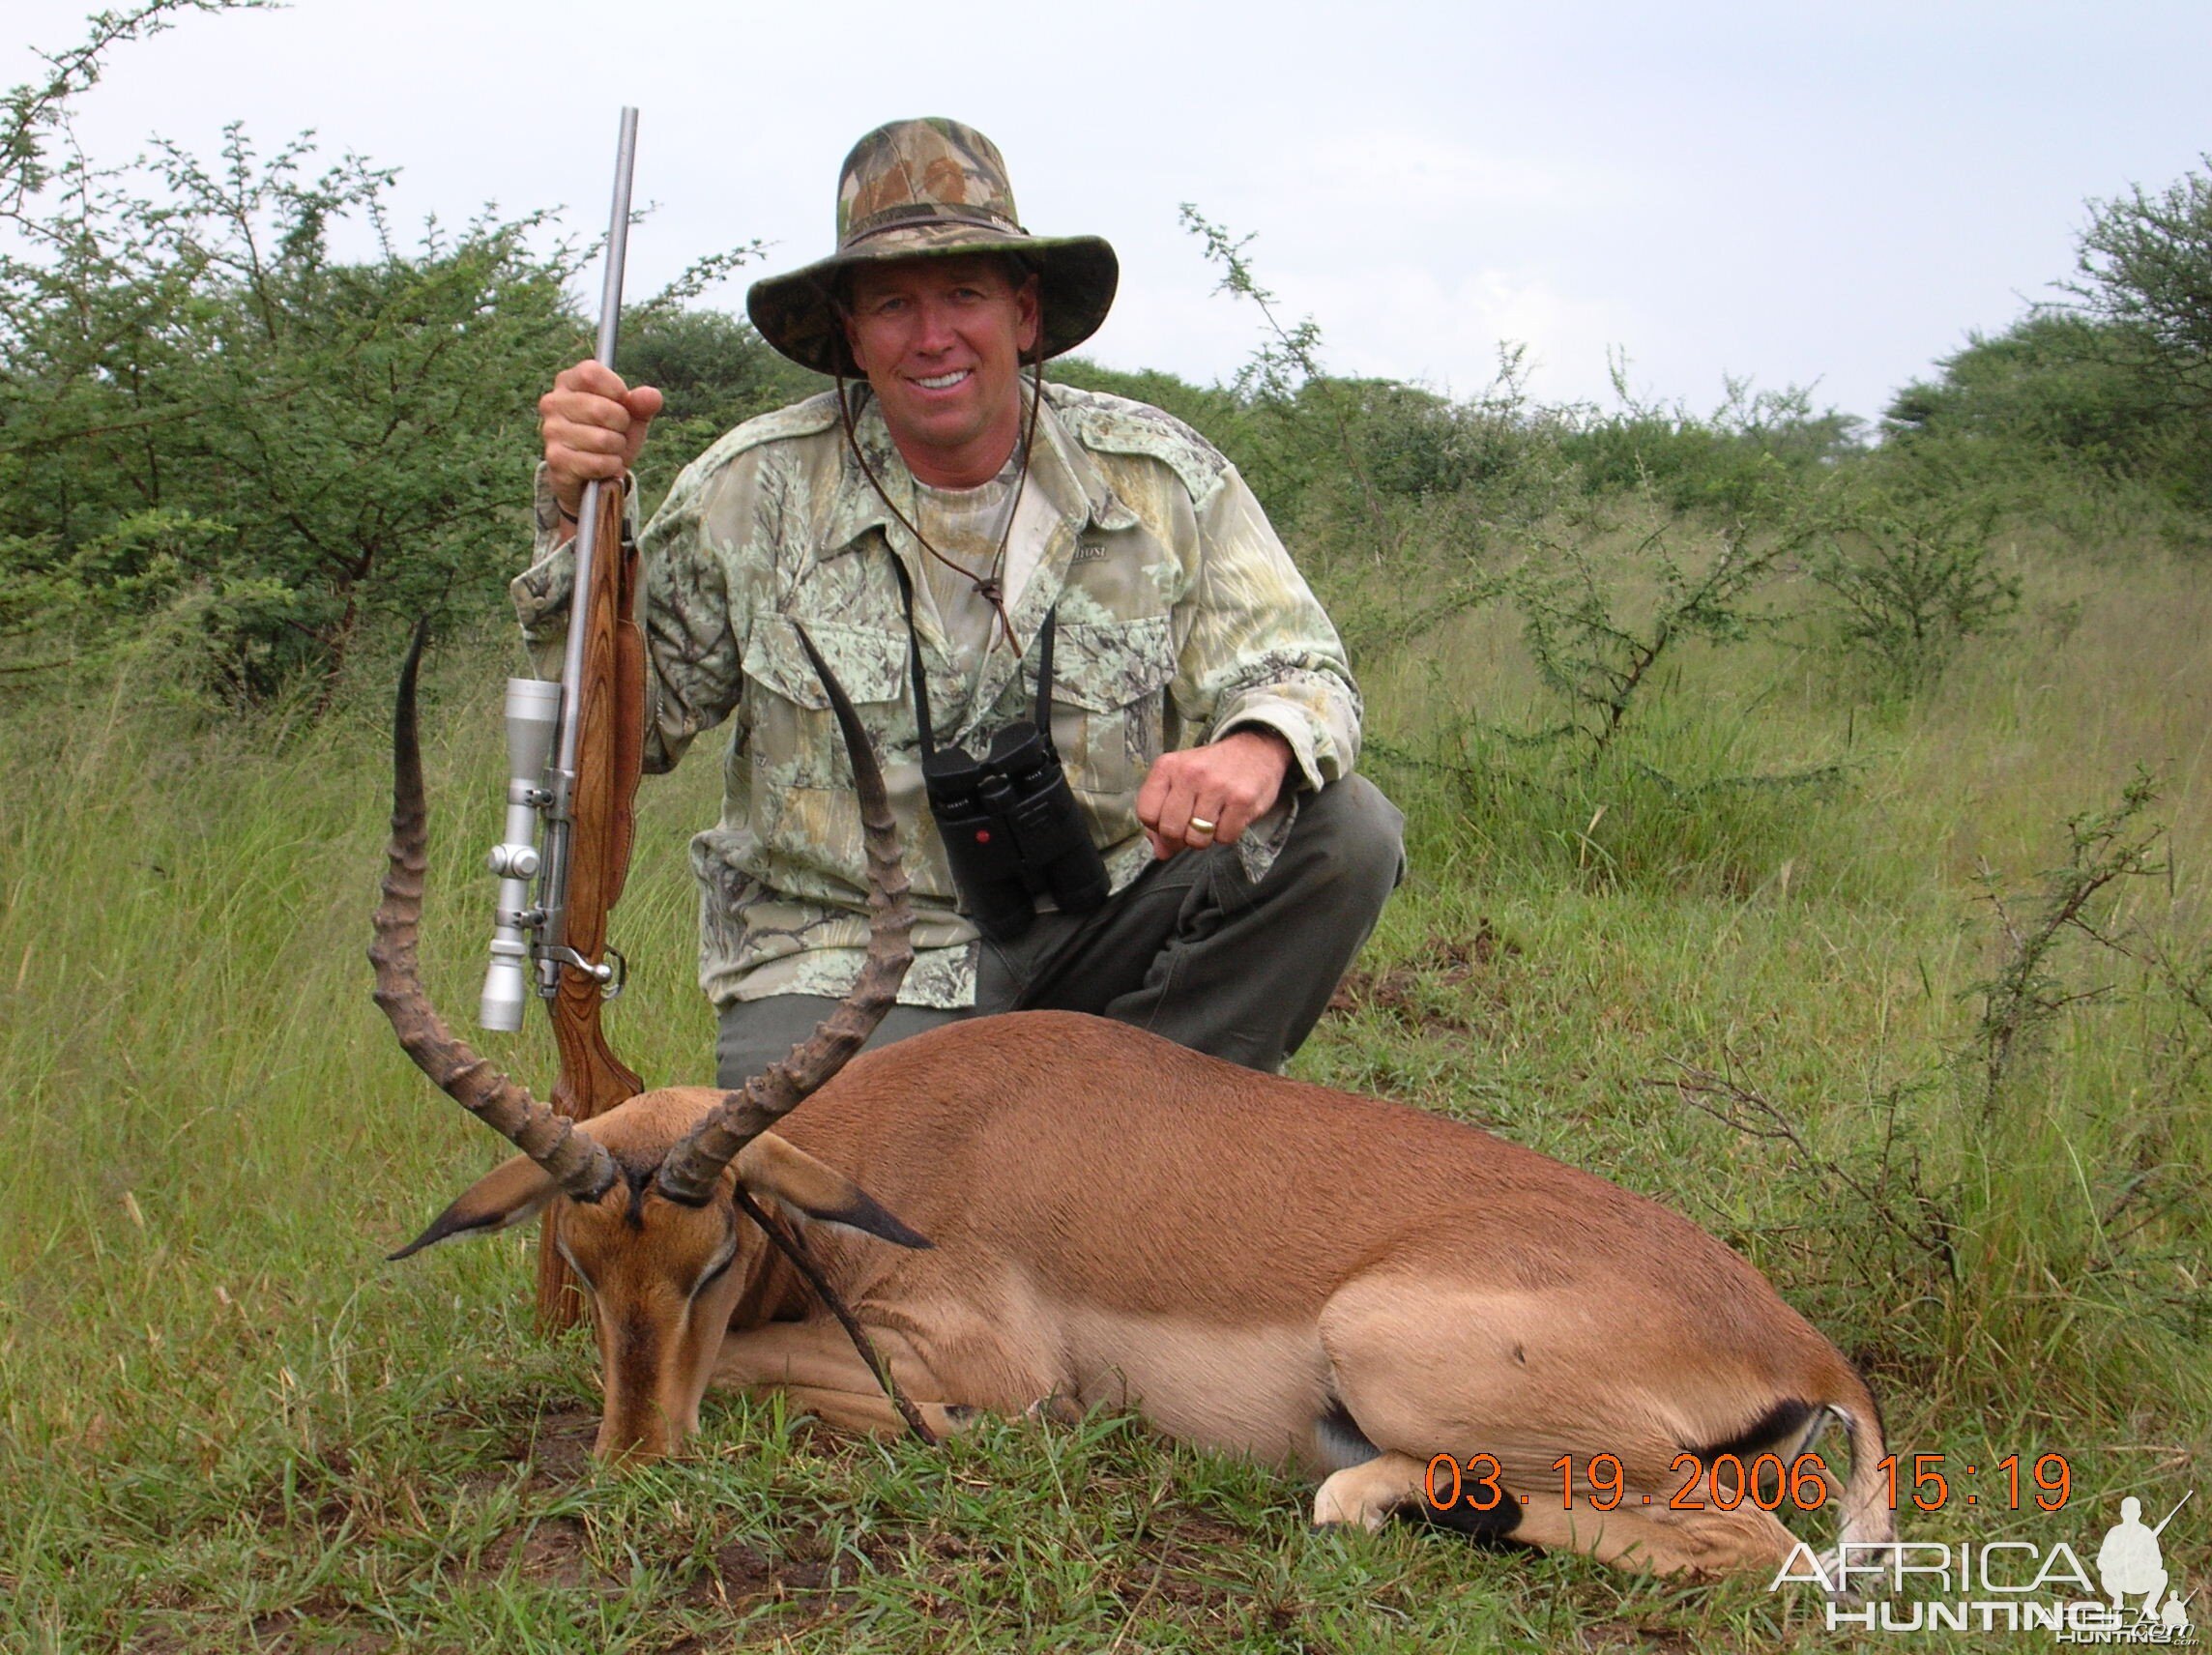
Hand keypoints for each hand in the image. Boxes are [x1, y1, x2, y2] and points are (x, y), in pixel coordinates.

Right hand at [539, 359, 663, 522]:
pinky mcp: (556, 459)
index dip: (616, 390)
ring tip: (608, 449)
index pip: (592, 373)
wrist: (590, 473)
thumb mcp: (630, 415)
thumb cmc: (609, 434)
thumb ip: (643, 403)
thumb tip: (652, 396)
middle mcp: (553, 402)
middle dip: (621, 426)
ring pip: (603, 440)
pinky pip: (598, 463)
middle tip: (616, 432)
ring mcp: (551, 431)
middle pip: (602, 409)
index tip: (620, 403)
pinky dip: (611, 467)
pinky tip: (603, 466)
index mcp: (569, 381)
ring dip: (617, 449)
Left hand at [1135, 728, 1294, 859]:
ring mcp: (1217, 786)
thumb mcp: (1180, 780)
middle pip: (1170, 830)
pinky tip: (1229, 816)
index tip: (1170, 823)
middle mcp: (1190, 773)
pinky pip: (1224, 837)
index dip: (1157, 827)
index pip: (1146, 813)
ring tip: (1212, 820)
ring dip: (1204, 838)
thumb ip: (1163, 814)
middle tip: (1192, 828)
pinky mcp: (1242, 799)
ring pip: (1197, 839)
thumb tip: (1161, 851)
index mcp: (1167, 766)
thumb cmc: (1212, 769)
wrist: (1256, 750)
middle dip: (1180, 839)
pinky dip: (1226, 834)